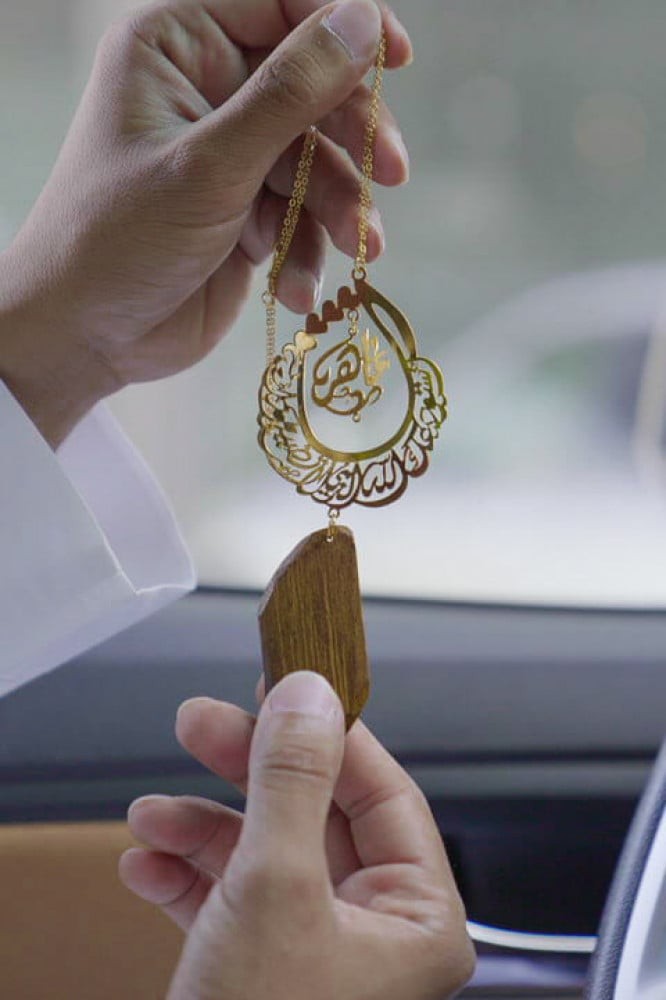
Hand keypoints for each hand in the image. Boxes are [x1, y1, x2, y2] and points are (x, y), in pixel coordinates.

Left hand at [0, 0, 412, 446]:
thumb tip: (362, 20)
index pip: (277, 5)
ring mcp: (230, 157)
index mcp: (180, 48)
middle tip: (392, 173)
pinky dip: (307, 253)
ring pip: (316, 161)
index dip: (341, 24)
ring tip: (363, 247)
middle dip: (353, 135)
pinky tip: (296, 291)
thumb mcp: (210, 163)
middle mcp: (208, 93)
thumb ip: (289, 93)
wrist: (88, 336)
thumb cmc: (121, 238)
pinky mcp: (246, 215)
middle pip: (312, 87)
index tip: (397, 57)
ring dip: (340, 206)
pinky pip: (301, 217)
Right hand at [119, 672, 474, 998]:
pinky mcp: (261, 971)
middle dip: (248, 770)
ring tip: (154, 809)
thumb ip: (295, 780)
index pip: (382, 790)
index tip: (283, 683)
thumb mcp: (275, 888)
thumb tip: (308, 694)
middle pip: (313, 813)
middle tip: (201, 723)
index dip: (328, 730)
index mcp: (416, 918)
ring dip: (203, 824)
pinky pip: (228, 900)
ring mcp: (314, 952)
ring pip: (263, 852)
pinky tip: (147, 860)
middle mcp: (372, 933)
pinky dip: (185, 874)